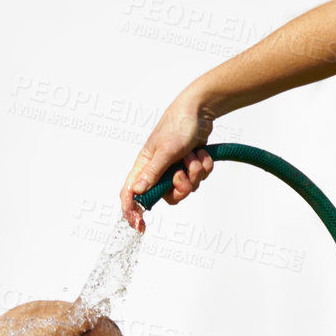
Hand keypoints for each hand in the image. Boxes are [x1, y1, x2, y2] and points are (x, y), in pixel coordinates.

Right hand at [120, 100, 213, 231]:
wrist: (200, 110)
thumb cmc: (178, 125)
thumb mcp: (165, 151)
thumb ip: (152, 173)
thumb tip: (137, 192)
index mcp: (145, 165)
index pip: (131, 193)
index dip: (132, 211)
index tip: (139, 225)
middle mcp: (158, 170)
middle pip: (168, 196)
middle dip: (181, 188)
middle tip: (184, 174)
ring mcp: (175, 168)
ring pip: (187, 188)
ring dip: (195, 173)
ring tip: (193, 155)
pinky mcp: (189, 165)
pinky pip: (199, 178)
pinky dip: (203, 166)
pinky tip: (201, 151)